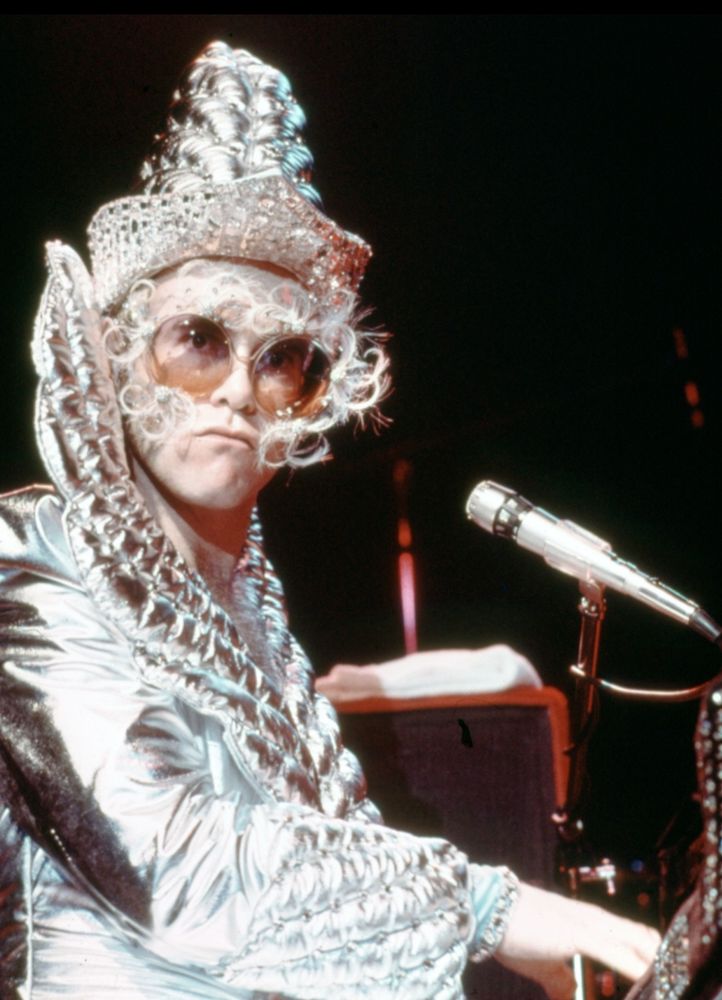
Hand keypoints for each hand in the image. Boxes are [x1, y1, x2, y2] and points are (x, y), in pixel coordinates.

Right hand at [496, 882, 659, 999]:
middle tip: (666, 984)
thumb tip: (568, 995)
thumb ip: (560, 977)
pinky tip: (647, 982)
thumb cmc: (513, 929)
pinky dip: (638, 972)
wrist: (488, 907)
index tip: (661, 979)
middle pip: (645, 937)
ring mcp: (591, 925)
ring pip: (639, 943)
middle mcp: (596, 919)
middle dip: (658, 962)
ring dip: (654, 967)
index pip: (634, 936)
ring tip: (662, 985)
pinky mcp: (581, 934)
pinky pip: (620, 955)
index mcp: (589, 921)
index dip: (650, 956)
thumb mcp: (541, 960)